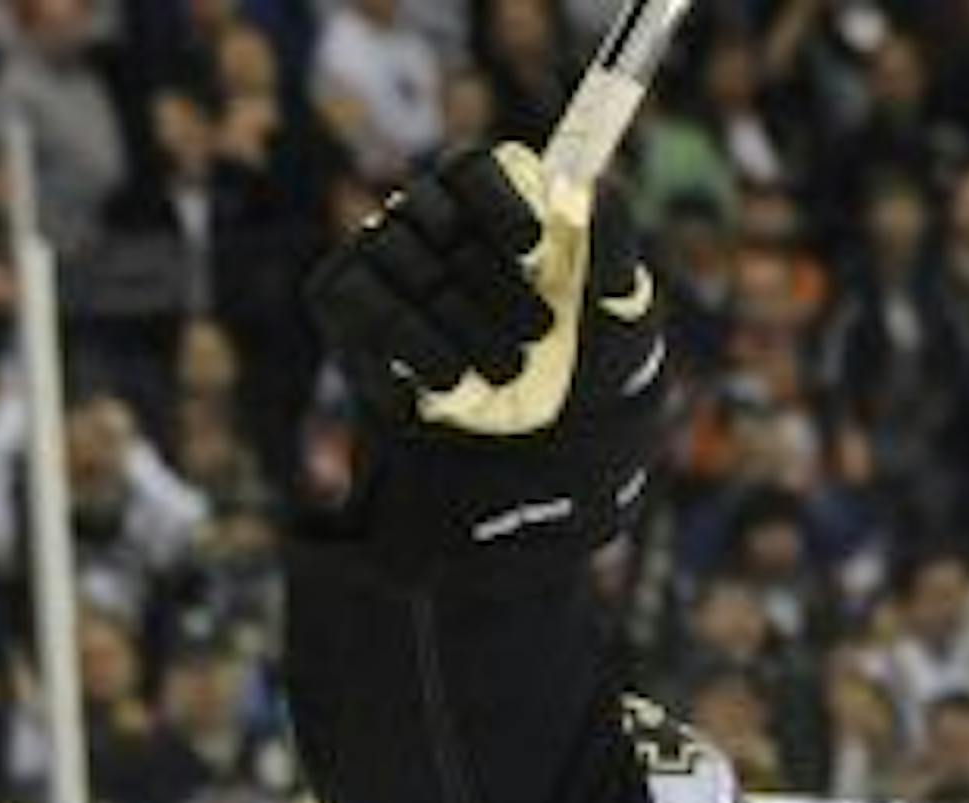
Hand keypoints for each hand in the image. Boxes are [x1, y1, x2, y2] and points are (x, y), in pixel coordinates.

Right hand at [306, 144, 665, 574]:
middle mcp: (429, 222)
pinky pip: (365, 306)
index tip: (534, 248)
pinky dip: (410, 349)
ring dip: (455, 322)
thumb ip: (616, 257)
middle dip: (490, 281)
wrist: (528, 467)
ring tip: (503, 376)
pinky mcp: (346, 303)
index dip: (499, 201)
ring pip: (398, 256)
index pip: (471, 169)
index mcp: (491, 208)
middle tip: (537, 336)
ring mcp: (382, 258)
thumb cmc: (582, 382)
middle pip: (432, 211)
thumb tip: (592, 189)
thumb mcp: (622, 331)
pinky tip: (448, 392)